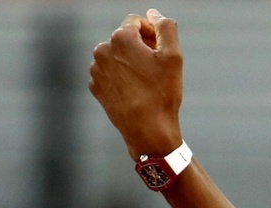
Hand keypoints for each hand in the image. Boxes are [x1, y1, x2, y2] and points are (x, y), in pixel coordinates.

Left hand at [90, 9, 183, 160]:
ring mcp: (96, 69)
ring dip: (130, 63)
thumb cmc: (162, 94)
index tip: (161, 52)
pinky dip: (122, 78)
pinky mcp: (95, 87)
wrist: (147, 130)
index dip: (152, 34)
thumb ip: (166, 27)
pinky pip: (110, 74)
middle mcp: (103, 49)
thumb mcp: (174, 56)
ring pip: (116, 56)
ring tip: (145, 83)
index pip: (136, 22)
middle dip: (140, 48)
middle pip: (125, 38)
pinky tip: (135, 92)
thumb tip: (154, 14)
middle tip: (156, 69)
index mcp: (120, 38)